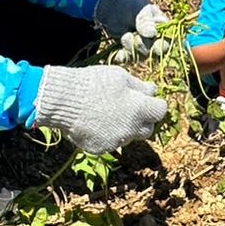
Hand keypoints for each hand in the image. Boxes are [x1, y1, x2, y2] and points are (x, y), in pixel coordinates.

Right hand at [35, 65, 167, 153]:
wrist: (64, 100)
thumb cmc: (94, 83)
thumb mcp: (120, 77)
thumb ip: (140, 87)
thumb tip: (152, 91)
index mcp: (139, 110)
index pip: (160, 111)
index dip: (154, 104)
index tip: (146, 99)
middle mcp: (131, 129)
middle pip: (147, 129)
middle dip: (142, 119)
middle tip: (129, 108)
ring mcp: (116, 141)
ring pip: (128, 137)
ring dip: (124, 127)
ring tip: (107, 113)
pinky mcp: (101, 149)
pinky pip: (110, 143)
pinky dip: (107, 134)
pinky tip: (95, 122)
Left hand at [96, 0, 168, 60]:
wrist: (113, 8)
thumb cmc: (132, 5)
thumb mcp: (141, 10)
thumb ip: (146, 21)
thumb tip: (152, 34)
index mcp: (162, 30)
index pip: (167, 43)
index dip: (162, 46)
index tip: (154, 42)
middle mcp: (154, 41)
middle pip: (154, 53)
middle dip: (143, 46)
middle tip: (135, 37)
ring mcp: (141, 48)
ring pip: (140, 57)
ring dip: (131, 47)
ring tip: (126, 35)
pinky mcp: (129, 52)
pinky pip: (128, 60)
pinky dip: (123, 56)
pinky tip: (119, 50)